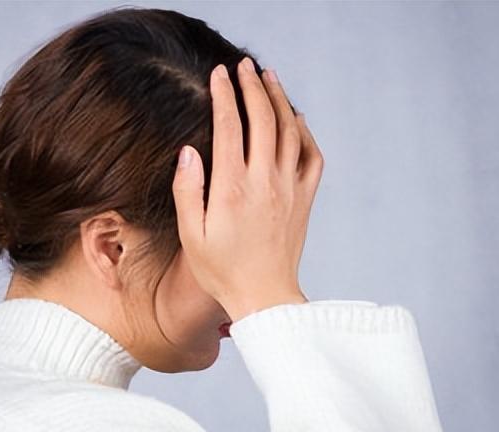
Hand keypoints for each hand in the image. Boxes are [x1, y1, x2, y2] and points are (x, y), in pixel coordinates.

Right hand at [171, 57, 322, 321]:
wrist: (265, 298)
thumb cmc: (222, 271)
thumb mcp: (192, 236)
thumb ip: (187, 191)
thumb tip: (189, 152)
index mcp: (232, 188)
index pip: (229, 127)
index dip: (224, 95)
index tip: (219, 74)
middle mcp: (265, 182)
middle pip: (263, 119)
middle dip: (252, 86)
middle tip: (244, 65)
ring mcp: (290, 188)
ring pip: (289, 131)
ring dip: (279, 100)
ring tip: (268, 77)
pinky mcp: (305, 199)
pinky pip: (311, 155)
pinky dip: (304, 131)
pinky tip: (295, 118)